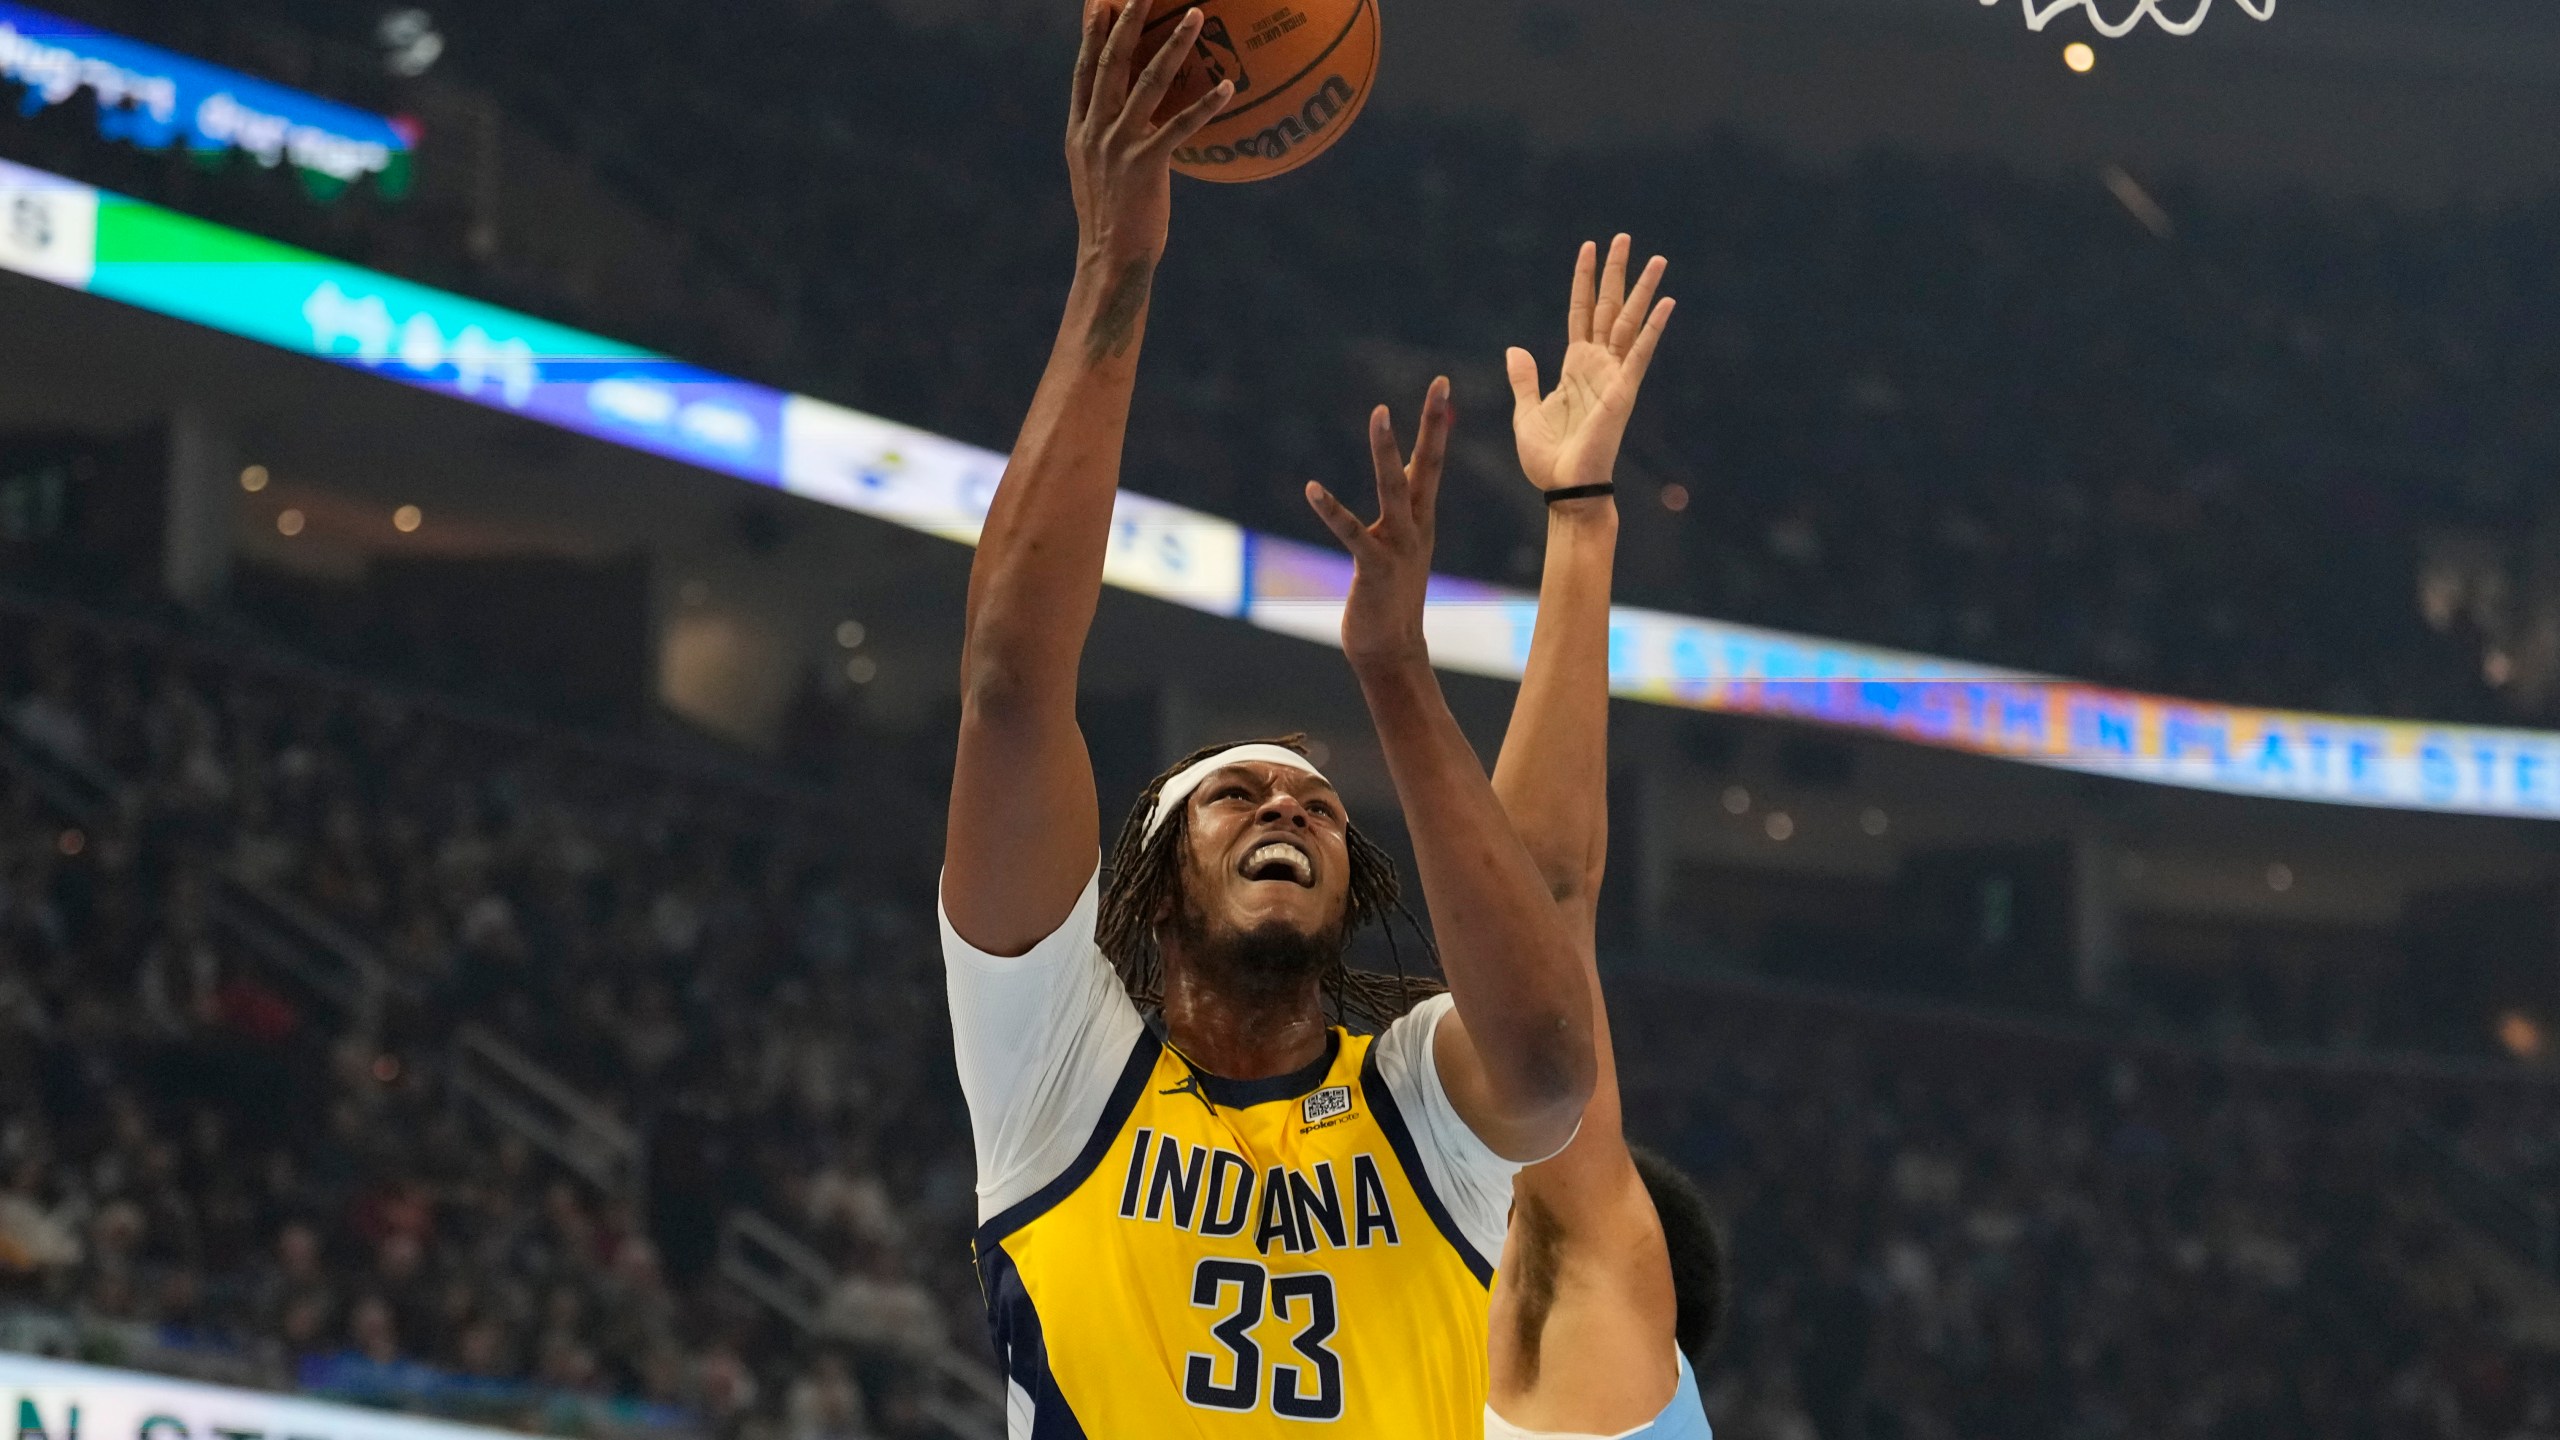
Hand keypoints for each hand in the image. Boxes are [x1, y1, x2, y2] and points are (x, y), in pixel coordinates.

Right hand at [1067, 0, 1232, 263]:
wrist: (1109, 261)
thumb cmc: (1112, 221)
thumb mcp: (1097, 173)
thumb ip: (1107, 141)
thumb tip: (1130, 121)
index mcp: (1080, 130)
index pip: (1084, 70)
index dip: (1091, 34)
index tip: (1100, 2)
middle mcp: (1095, 131)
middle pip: (1110, 63)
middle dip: (1127, 21)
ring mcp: (1118, 146)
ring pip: (1147, 83)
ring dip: (1172, 45)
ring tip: (1194, 14)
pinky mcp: (1145, 165)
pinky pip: (1180, 126)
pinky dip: (1205, 105)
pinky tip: (1227, 86)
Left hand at [1306, 378, 1452, 670]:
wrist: (1391, 650)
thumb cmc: (1390, 598)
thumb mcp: (1400, 546)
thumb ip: (1403, 511)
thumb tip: (1404, 480)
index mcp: (1421, 519)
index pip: (1432, 462)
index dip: (1437, 423)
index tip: (1442, 385)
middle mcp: (1416, 527)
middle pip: (1428, 465)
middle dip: (1434, 423)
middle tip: (1441, 382)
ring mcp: (1398, 546)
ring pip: (1394, 489)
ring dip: (1387, 450)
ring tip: (1381, 413)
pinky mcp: (1374, 567)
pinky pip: (1351, 533)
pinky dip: (1331, 510)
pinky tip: (1312, 488)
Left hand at [1506, 235, 1674, 499]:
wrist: (1565, 489)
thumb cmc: (1548, 459)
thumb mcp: (1527, 412)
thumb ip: (1524, 379)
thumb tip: (1515, 348)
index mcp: (1575, 368)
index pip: (1581, 313)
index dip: (1584, 281)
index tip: (1589, 247)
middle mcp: (1598, 366)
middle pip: (1609, 308)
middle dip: (1616, 273)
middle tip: (1624, 237)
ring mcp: (1614, 376)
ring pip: (1629, 322)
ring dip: (1642, 289)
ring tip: (1657, 258)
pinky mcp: (1624, 391)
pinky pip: (1640, 353)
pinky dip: (1653, 328)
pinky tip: (1667, 302)